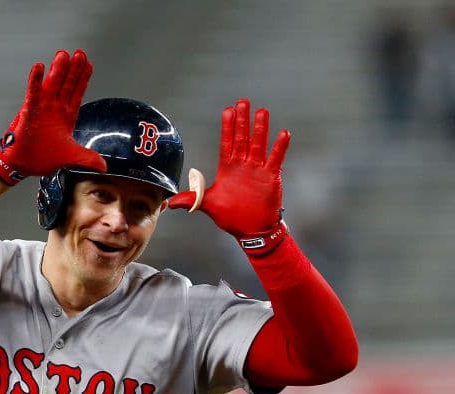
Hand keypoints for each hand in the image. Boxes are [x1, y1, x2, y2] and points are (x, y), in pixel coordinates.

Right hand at [0, 49, 106, 184]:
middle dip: (73, 69)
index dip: (83, 79)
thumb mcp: (71, 157)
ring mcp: (42, 108)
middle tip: (79, 54)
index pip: (77, 93)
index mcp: (66, 116)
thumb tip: (104, 167)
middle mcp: (55, 108)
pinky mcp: (29, 111)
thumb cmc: (43, 157)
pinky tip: (38, 67)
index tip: (89, 64)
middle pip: (66, 84)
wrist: (24, 164)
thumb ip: (87, 159)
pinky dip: (35, 80)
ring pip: (52, 85)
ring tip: (63, 55)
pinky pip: (33, 93)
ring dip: (57, 70)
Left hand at [168, 99, 289, 238]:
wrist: (251, 230)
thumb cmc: (231, 216)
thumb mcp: (208, 205)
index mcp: (227, 168)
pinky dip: (279, 147)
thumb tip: (170, 202)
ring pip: (258, 144)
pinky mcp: (270, 177)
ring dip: (260, 129)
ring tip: (262, 112)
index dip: (227, 127)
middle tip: (243, 102)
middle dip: (242, 121)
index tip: (228, 109)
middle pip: (242, 138)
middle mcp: (242, 165)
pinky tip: (283, 133)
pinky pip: (276, 159)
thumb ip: (192, 199)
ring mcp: (257, 169)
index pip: (226, 142)